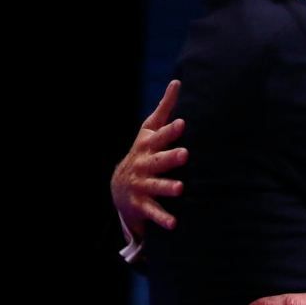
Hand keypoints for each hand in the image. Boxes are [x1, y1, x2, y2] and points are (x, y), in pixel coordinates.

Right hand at [111, 80, 187, 237]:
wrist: (119, 185)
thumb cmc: (144, 151)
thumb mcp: (150, 130)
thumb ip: (165, 108)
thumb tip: (177, 81)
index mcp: (147, 146)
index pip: (160, 136)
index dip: (170, 130)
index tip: (182, 123)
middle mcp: (143, 164)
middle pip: (158, 160)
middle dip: (170, 157)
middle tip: (185, 154)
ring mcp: (141, 184)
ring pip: (155, 186)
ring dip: (167, 187)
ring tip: (181, 188)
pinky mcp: (142, 204)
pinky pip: (153, 212)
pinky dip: (162, 218)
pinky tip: (174, 223)